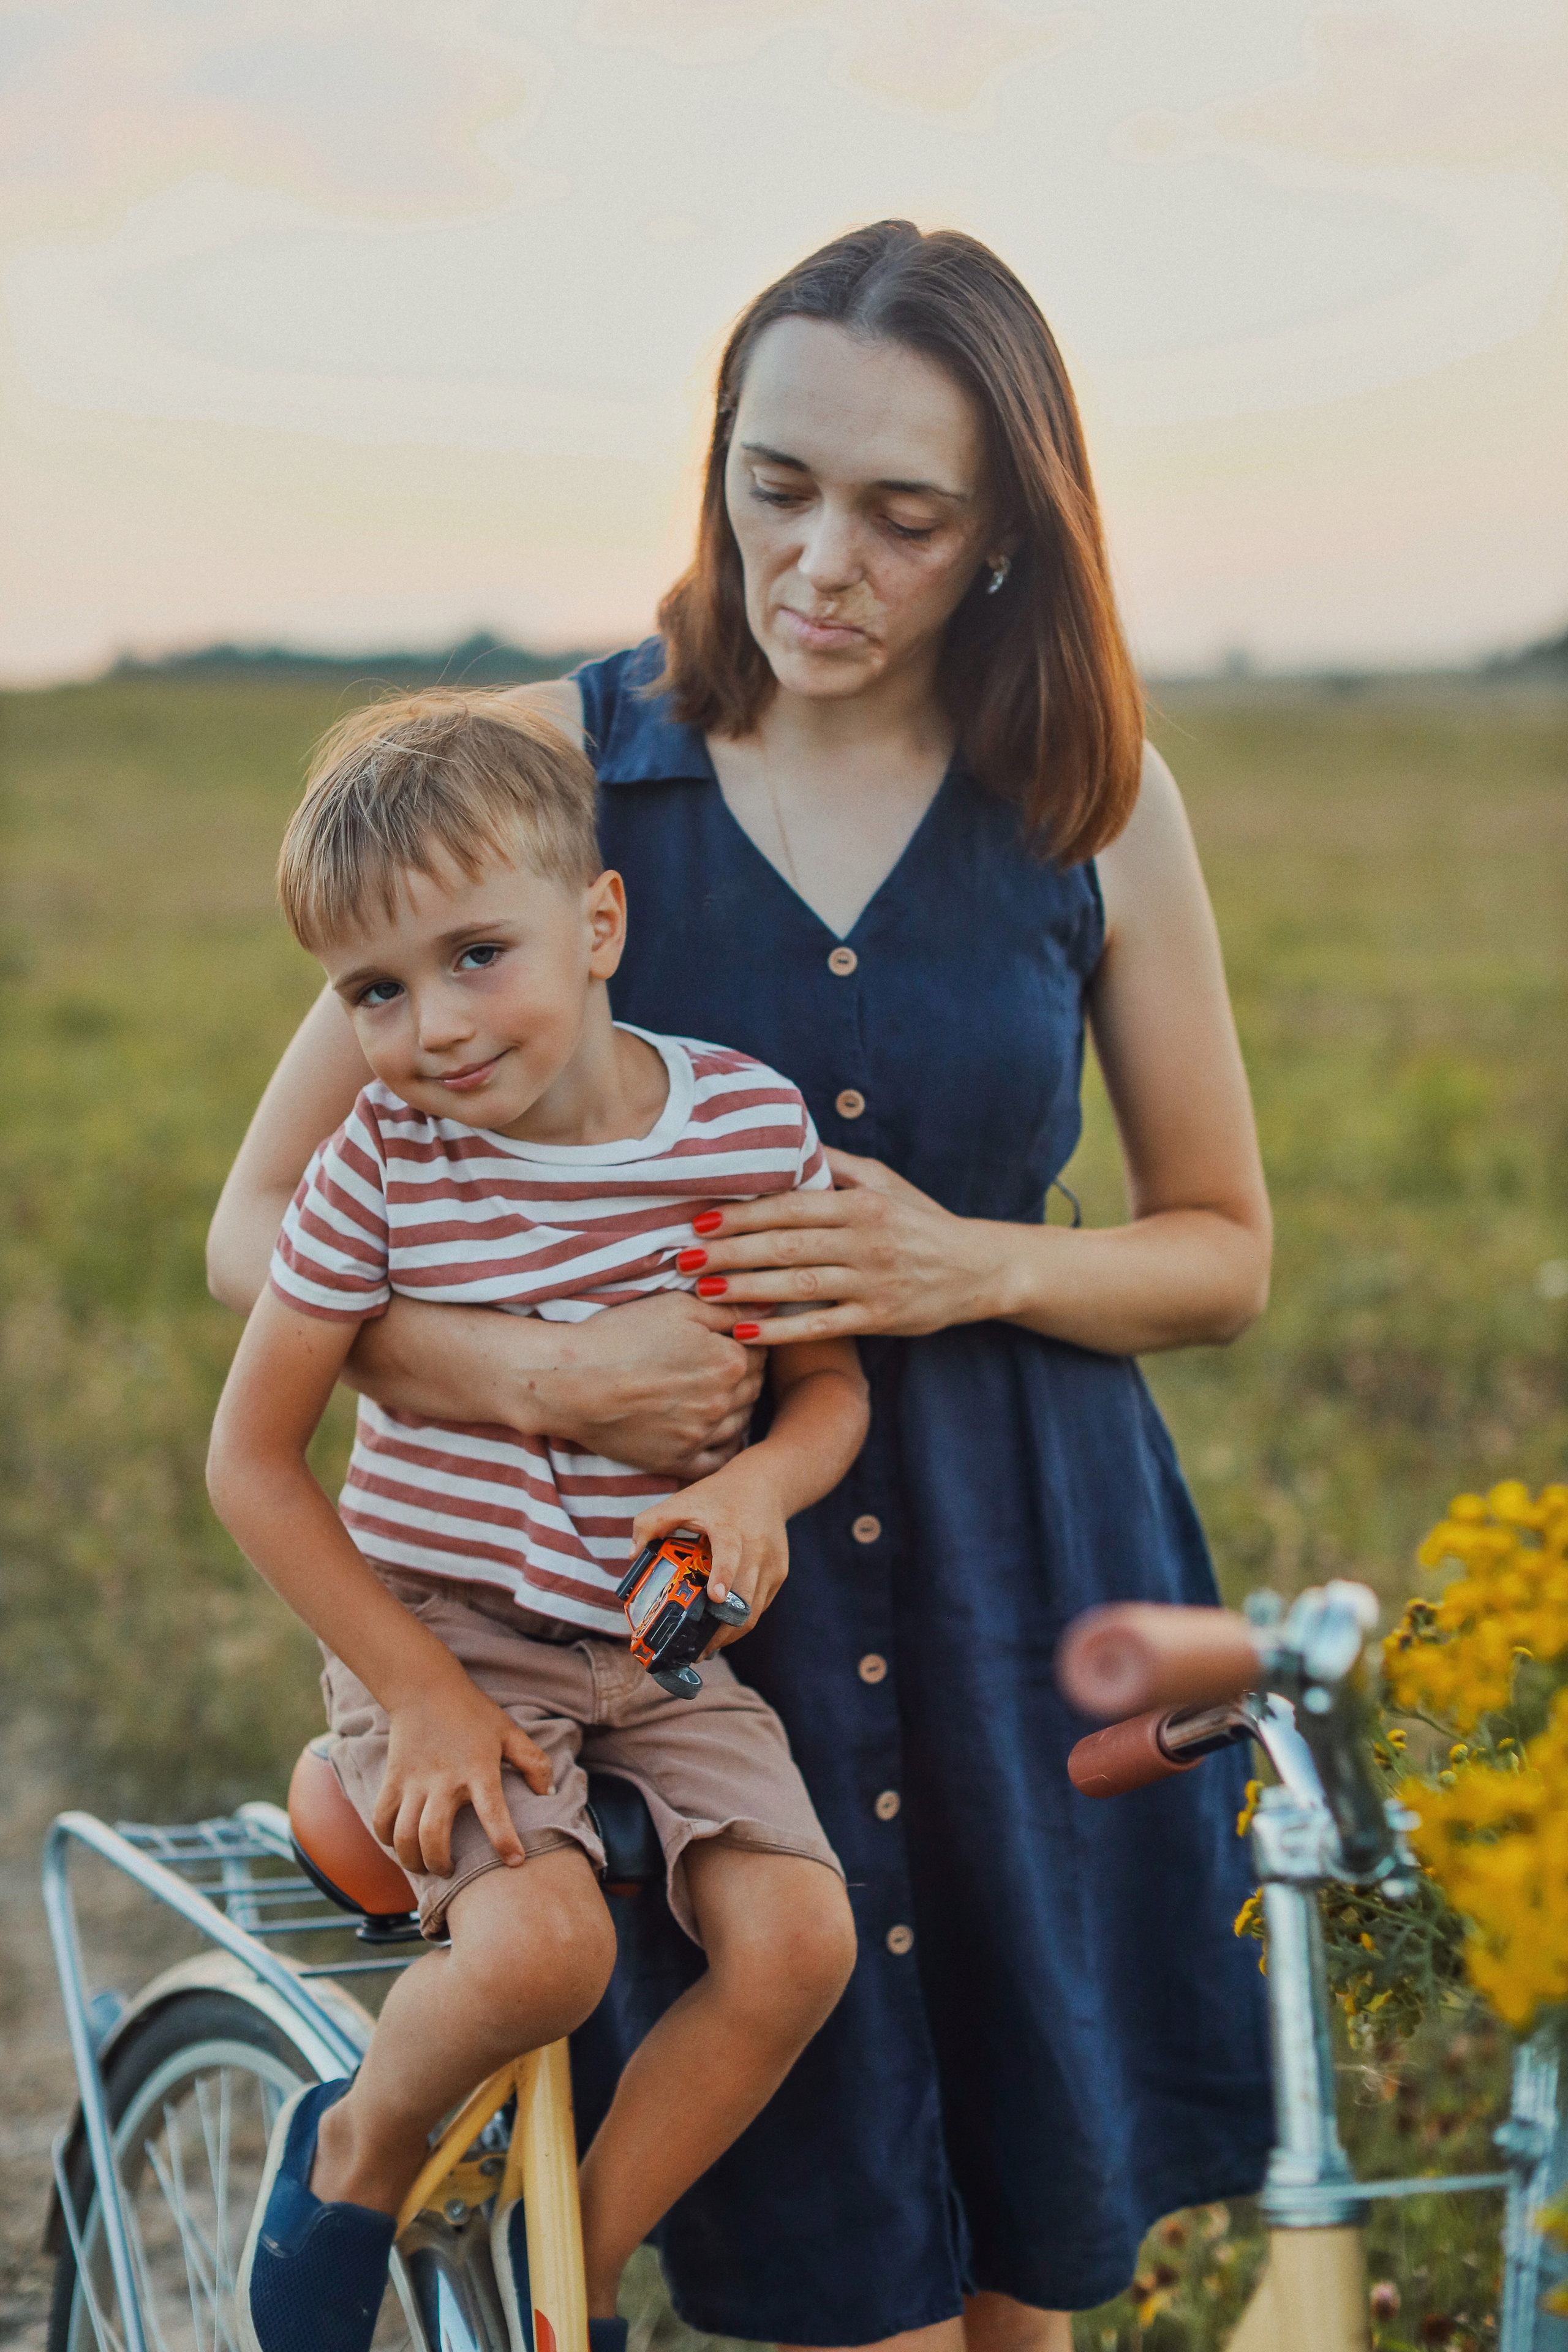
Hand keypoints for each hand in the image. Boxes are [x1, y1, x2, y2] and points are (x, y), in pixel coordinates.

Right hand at [373, 1668, 552, 1877]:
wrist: (424, 1687)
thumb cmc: (472, 1712)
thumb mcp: (509, 1732)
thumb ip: (533, 1761)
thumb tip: (548, 1793)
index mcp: (478, 1769)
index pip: (493, 1811)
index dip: (504, 1839)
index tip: (514, 1862)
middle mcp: (444, 1780)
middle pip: (433, 1836)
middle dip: (440, 1863)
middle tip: (450, 1871)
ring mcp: (414, 1781)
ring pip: (404, 1834)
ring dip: (412, 1860)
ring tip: (424, 1865)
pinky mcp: (392, 1779)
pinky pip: (381, 1819)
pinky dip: (386, 1839)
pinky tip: (399, 1844)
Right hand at [508, 1293, 763, 1474]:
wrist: (573, 1381)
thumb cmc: (621, 1335)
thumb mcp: (678, 1306)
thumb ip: (730, 1309)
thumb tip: (770, 1309)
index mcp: (729, 1362)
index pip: (760, 1351)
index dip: (747, 1341)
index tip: (730, 1337)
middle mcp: (723, 1403)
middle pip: (753, 1387)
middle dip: (743, 1373)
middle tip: (719, 1362)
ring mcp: (701, 1436)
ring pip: (740, 1422)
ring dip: (736, 1406)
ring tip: (712, 1392)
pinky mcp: (677, 1460)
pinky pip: (718, 1460)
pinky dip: (722, 1445)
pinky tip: (712, 1431)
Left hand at [630, 1453, 789, 1654]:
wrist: (765, 1485)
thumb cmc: (718, 1496)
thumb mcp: (682, 1500)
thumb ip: (650, 1522)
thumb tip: (632, 1555)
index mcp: (730, 1526)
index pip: (730, 1551)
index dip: (723, 1575)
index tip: (715, 1597)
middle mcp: (756, 1546)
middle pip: (744, 1595)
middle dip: (720, 1627)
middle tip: (694, 1649)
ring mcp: (772, 1563)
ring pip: (754, 1610)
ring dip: (730, 1633)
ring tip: (704, 1649)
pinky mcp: (779, 1574)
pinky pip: (760, 1607)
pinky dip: (741, 1623)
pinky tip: (721, 1632)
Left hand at [679, 1148, 1005, 1343]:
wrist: (979, 1269)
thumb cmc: (922, 1220)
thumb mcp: (885, 1182)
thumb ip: (836, 1166)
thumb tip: (790, 1139)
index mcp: (862, 1203)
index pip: (791, 1206)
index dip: (743, 1213)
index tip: (699, 1217)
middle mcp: (867, 1241)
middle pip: (786, 1245)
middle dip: (731, 1250)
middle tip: (684, 1256)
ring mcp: (873, 1282)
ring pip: (799, 1284)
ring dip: (747, 1287)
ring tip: (703, 1289)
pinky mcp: (880, 1319)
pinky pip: (822, 1325)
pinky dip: (782, 1329)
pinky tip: (745, 1329)